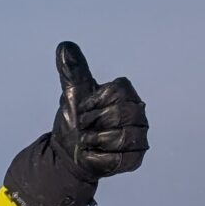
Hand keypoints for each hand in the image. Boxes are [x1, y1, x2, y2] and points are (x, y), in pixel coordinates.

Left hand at [51, 41, 147, 178]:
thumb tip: (64, 46)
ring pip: (122, 137)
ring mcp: (140, 135)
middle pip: (121, 114)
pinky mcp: (136, 157)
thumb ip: (72, 71)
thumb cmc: (75, 122)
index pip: (117, 91)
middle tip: (84, 128)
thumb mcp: (72, 94)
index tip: (83, 110)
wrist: (68, 154)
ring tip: (88, 142)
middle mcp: (138, 113)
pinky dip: (101, 159)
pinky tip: (95, 156)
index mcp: (125, 94)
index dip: (94, 103)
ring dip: (97, 141)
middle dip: (94, 123)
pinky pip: (121, 158)